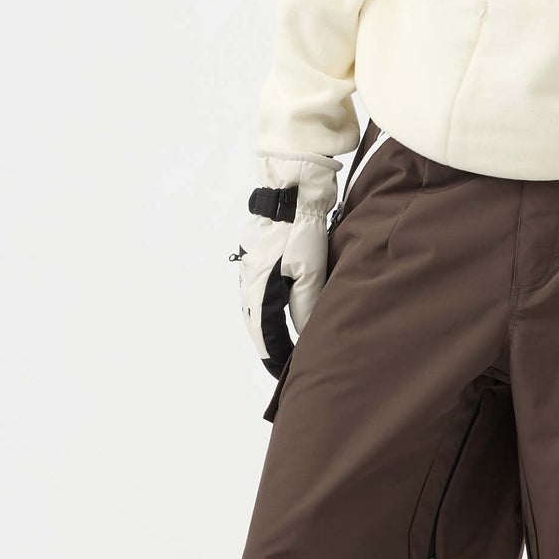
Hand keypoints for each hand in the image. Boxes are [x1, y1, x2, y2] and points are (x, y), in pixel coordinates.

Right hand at [232, 153, 339, 376]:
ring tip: (281, 337)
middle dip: (268, 341)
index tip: (281, 372)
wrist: (292, 187)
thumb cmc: (302, 228)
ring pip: (256, 301)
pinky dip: (267, 300)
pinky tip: (279, 302)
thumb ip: (307, 304)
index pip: (264, 333)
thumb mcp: (310, 271)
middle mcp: (248, 277)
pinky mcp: (257, 248)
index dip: (274, 354)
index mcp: (258, 287)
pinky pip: (258, 283)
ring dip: (266, 321)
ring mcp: (250, 262)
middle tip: (281, 359)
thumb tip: (307, 331)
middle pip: (256, 320)